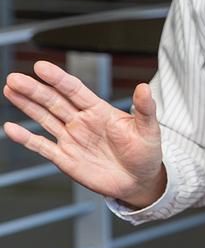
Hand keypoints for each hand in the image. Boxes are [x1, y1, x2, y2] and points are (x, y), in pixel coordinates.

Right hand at [3, 61, 165, 208]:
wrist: (139, 181)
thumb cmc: (145, 152)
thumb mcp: (148, 129)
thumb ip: (145, 109)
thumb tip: (144, 87)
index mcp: (100, 111)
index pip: (74, 90)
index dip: (58, 79)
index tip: (40, 67)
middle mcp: (82, 122)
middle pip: (54, 101)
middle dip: (34, 90)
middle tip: (14, 78)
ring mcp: (72, 139)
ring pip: (44, 118)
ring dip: (27, 105)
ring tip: (10, 89)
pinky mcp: (65, 158)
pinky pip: (42, 146)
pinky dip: (26, 137)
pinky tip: (10, 128)